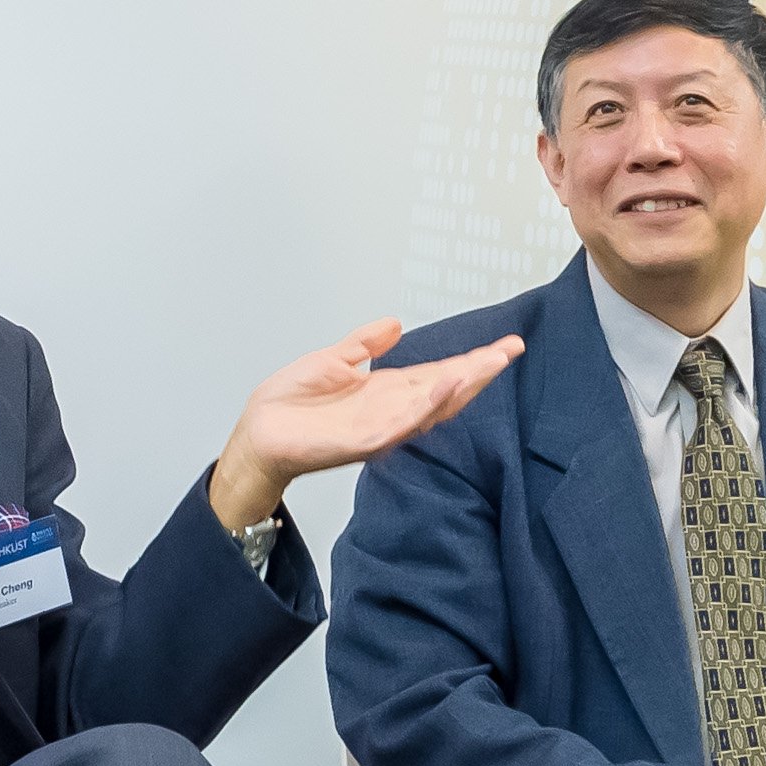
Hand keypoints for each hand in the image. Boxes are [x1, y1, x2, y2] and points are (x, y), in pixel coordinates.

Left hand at [206, 320, 523, 528]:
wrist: (257, 435)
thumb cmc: (290, 405)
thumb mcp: (332, 361)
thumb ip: (364, 345)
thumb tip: (395, 323)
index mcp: (386, 393)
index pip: (438, 374)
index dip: (471, 361)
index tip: (504, 346)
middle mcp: (390, 412)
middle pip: (444, 392)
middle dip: (478, 373)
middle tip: (509, 351)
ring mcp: (378, 429)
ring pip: (428, 410)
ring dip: (457, 388)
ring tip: (484, 365)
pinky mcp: (359, 442)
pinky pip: (397, 426)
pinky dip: (421, 409)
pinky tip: (441, 390)